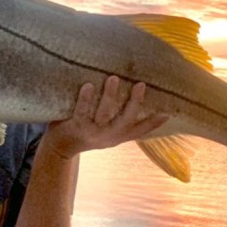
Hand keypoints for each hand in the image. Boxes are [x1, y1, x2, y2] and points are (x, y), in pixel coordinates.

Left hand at [44, 76, 168, 158]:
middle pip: (125, 120)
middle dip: (134, 103)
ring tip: (113, 78)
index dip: (153, 124)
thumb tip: (135, 98)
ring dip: (110, 96)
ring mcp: (92, 132)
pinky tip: (88, 85)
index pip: (139, 131)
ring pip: (104, 114)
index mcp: (117, 137)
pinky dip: (85, 98)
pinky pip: (82, 112)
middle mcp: (107, 136)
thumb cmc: (85, 133)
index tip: (167, 113)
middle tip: (141, 85)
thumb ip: (118, 121)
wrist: (59, 148)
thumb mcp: (105, 132)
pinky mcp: (76, 127)